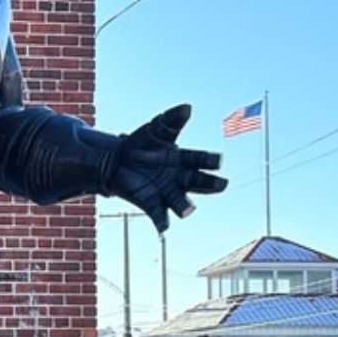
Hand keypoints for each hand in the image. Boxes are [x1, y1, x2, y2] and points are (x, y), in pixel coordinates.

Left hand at [106, 104, 227, 231]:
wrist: (115, 160)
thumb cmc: (140, 143)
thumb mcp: (155, 129)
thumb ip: (172, 120)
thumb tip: (188, 107)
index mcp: (182, 159)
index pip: (199, 160)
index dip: (210, 160)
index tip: (219, 160)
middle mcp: (179, 178)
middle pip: (198, 182)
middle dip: (210, 184)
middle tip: (222, 184)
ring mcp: (165, 192)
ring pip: (180, 201)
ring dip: (185, 206)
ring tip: (189, 210)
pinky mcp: (150, 202)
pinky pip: (158, 214)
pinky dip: (161, 222)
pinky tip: (162, 230)